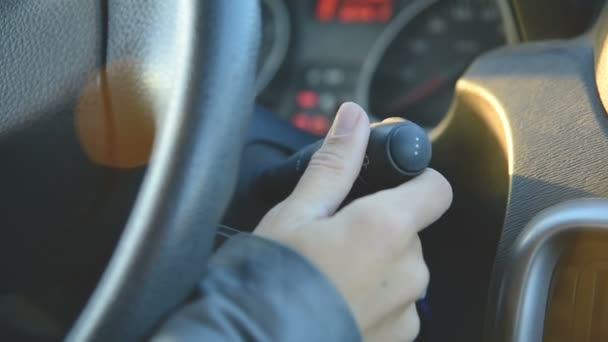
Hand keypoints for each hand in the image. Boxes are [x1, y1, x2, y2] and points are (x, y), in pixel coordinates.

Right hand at [254, 102, 451, 340]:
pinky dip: (376, 298)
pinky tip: (341, 300)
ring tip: (334, 273)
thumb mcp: (297, 213)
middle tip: (336, 235)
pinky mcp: (399, 337)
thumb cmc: (275, 280)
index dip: (415, 180)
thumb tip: (355, 116)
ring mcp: (406, 308)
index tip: (389, 183)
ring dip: (379, 264)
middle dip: (382, 226)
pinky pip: (399, 304)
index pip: (436, 188)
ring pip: (403, 268)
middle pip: (412, 230)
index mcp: (387, 228)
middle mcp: (409, 269)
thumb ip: (335, 163)